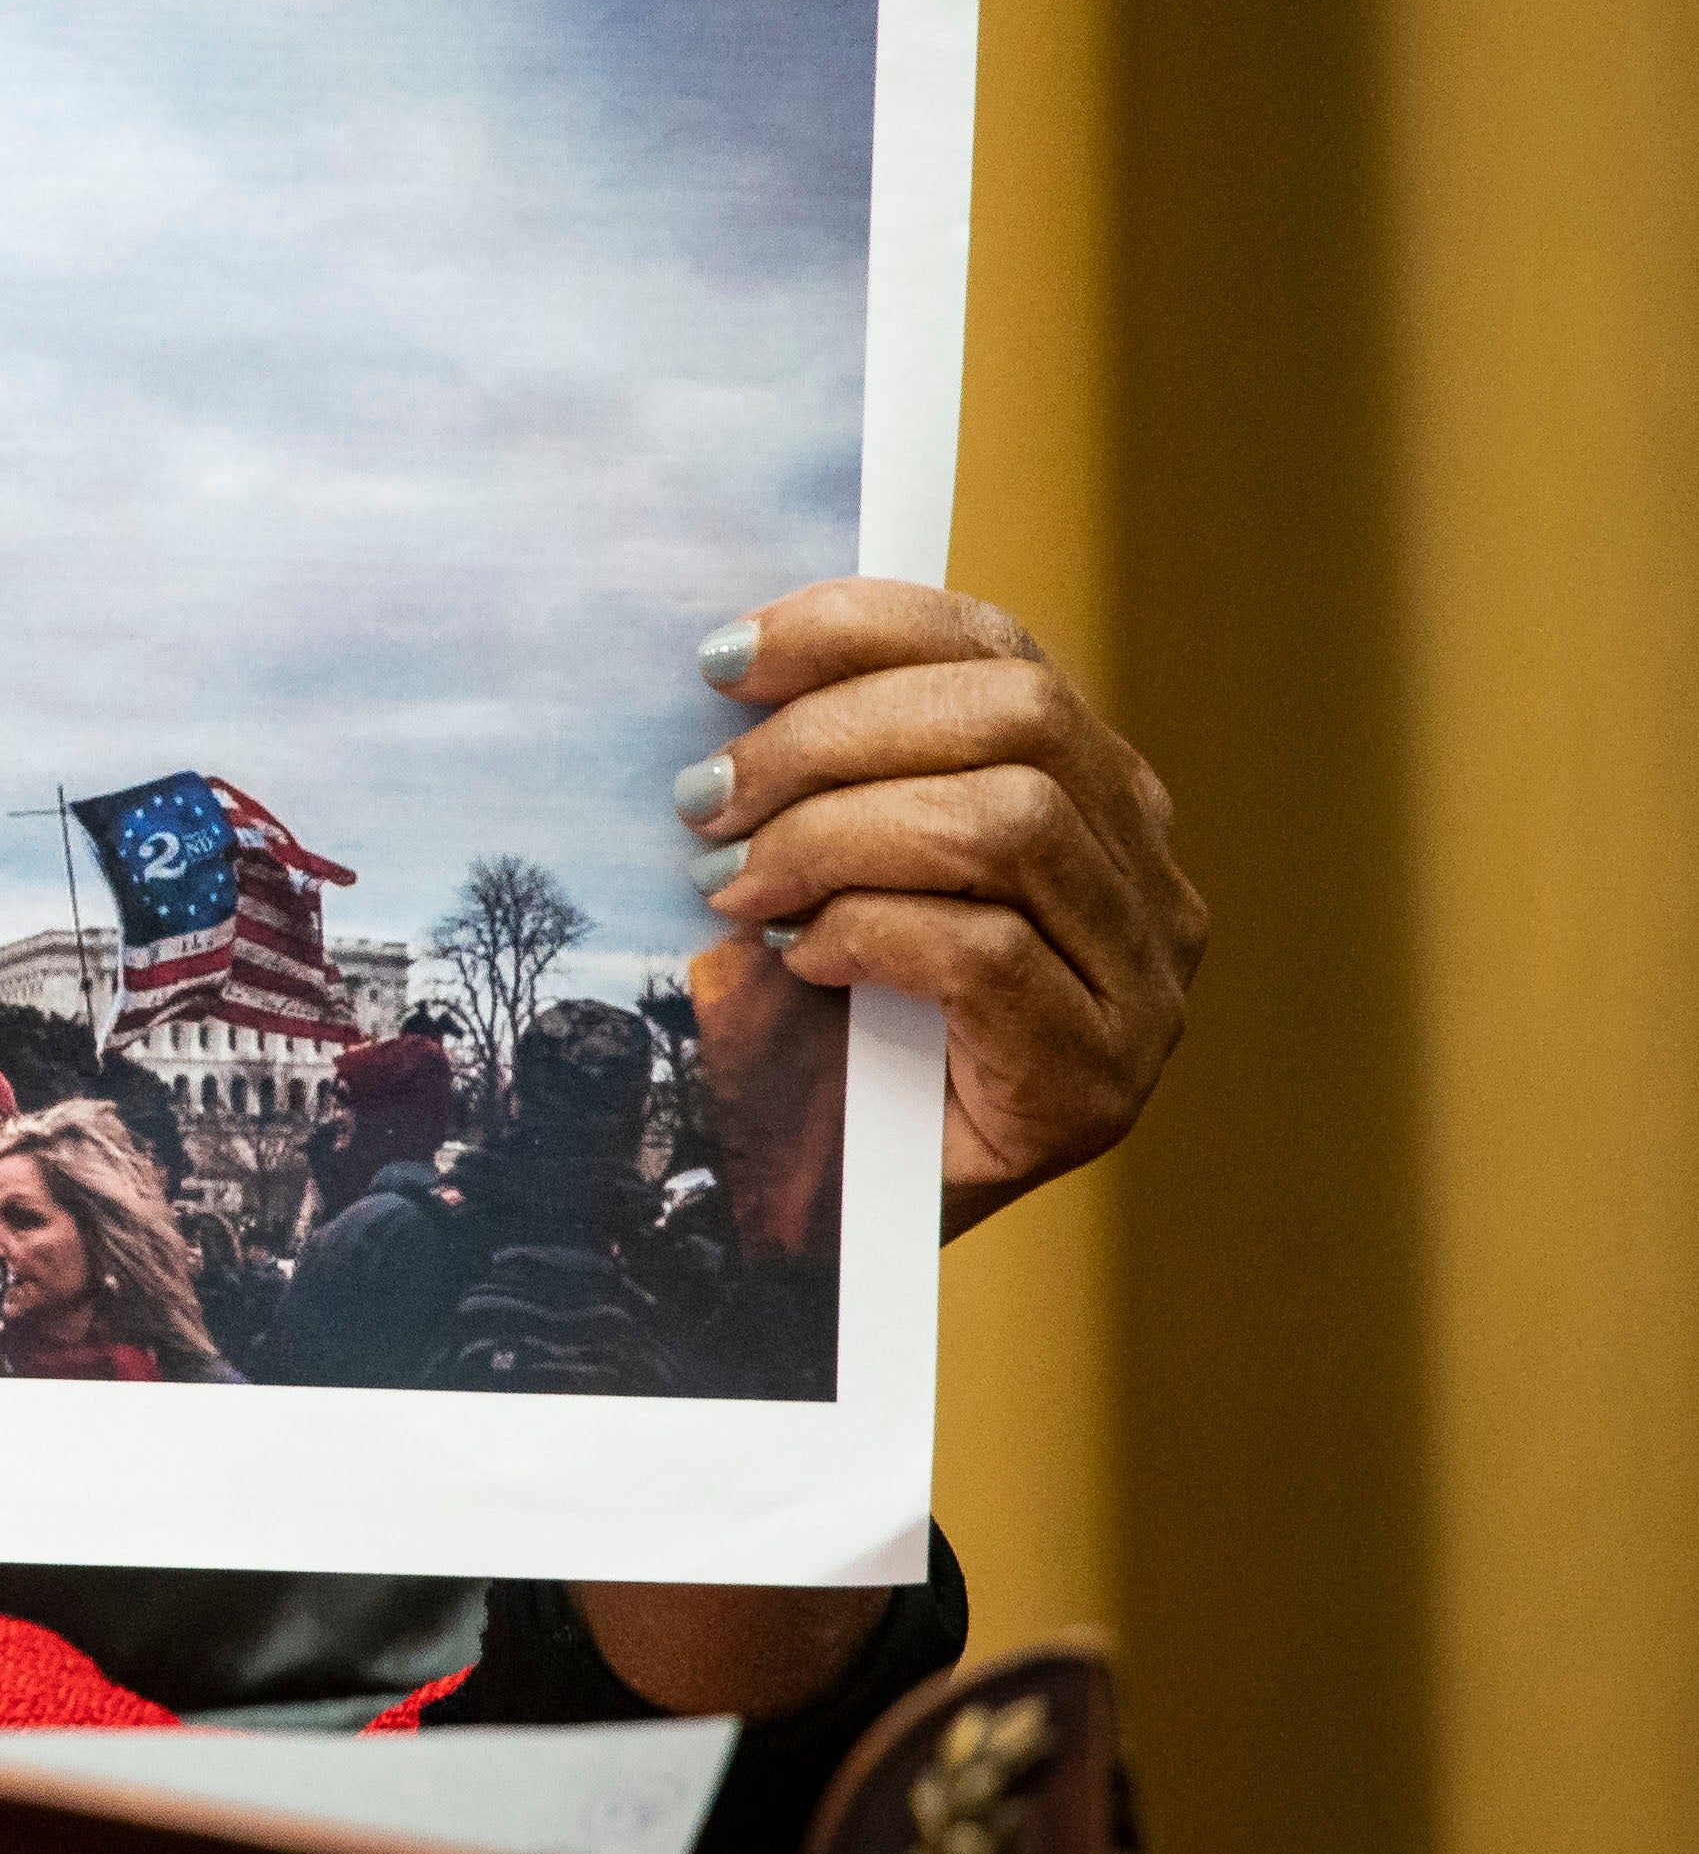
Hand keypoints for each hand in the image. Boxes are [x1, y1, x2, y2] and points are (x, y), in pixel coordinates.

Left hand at [675, 583, 1203, 1242]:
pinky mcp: (1099, 1081)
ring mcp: (1143, 986)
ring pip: (1007, 825)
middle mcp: (1148, 882)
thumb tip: (734, 662)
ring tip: (733, 885)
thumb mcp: (835, 871)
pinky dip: (866, 933)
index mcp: (1096, 802)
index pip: (1004, 655)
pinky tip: (799, 961)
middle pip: (1016, 720)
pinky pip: (985, 951)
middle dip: (829, 736)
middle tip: (704, 797)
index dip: (859, 628)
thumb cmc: (826, 1037)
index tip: (722, 657)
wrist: (839, 1225)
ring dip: (834, 836)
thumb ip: (837, 770)